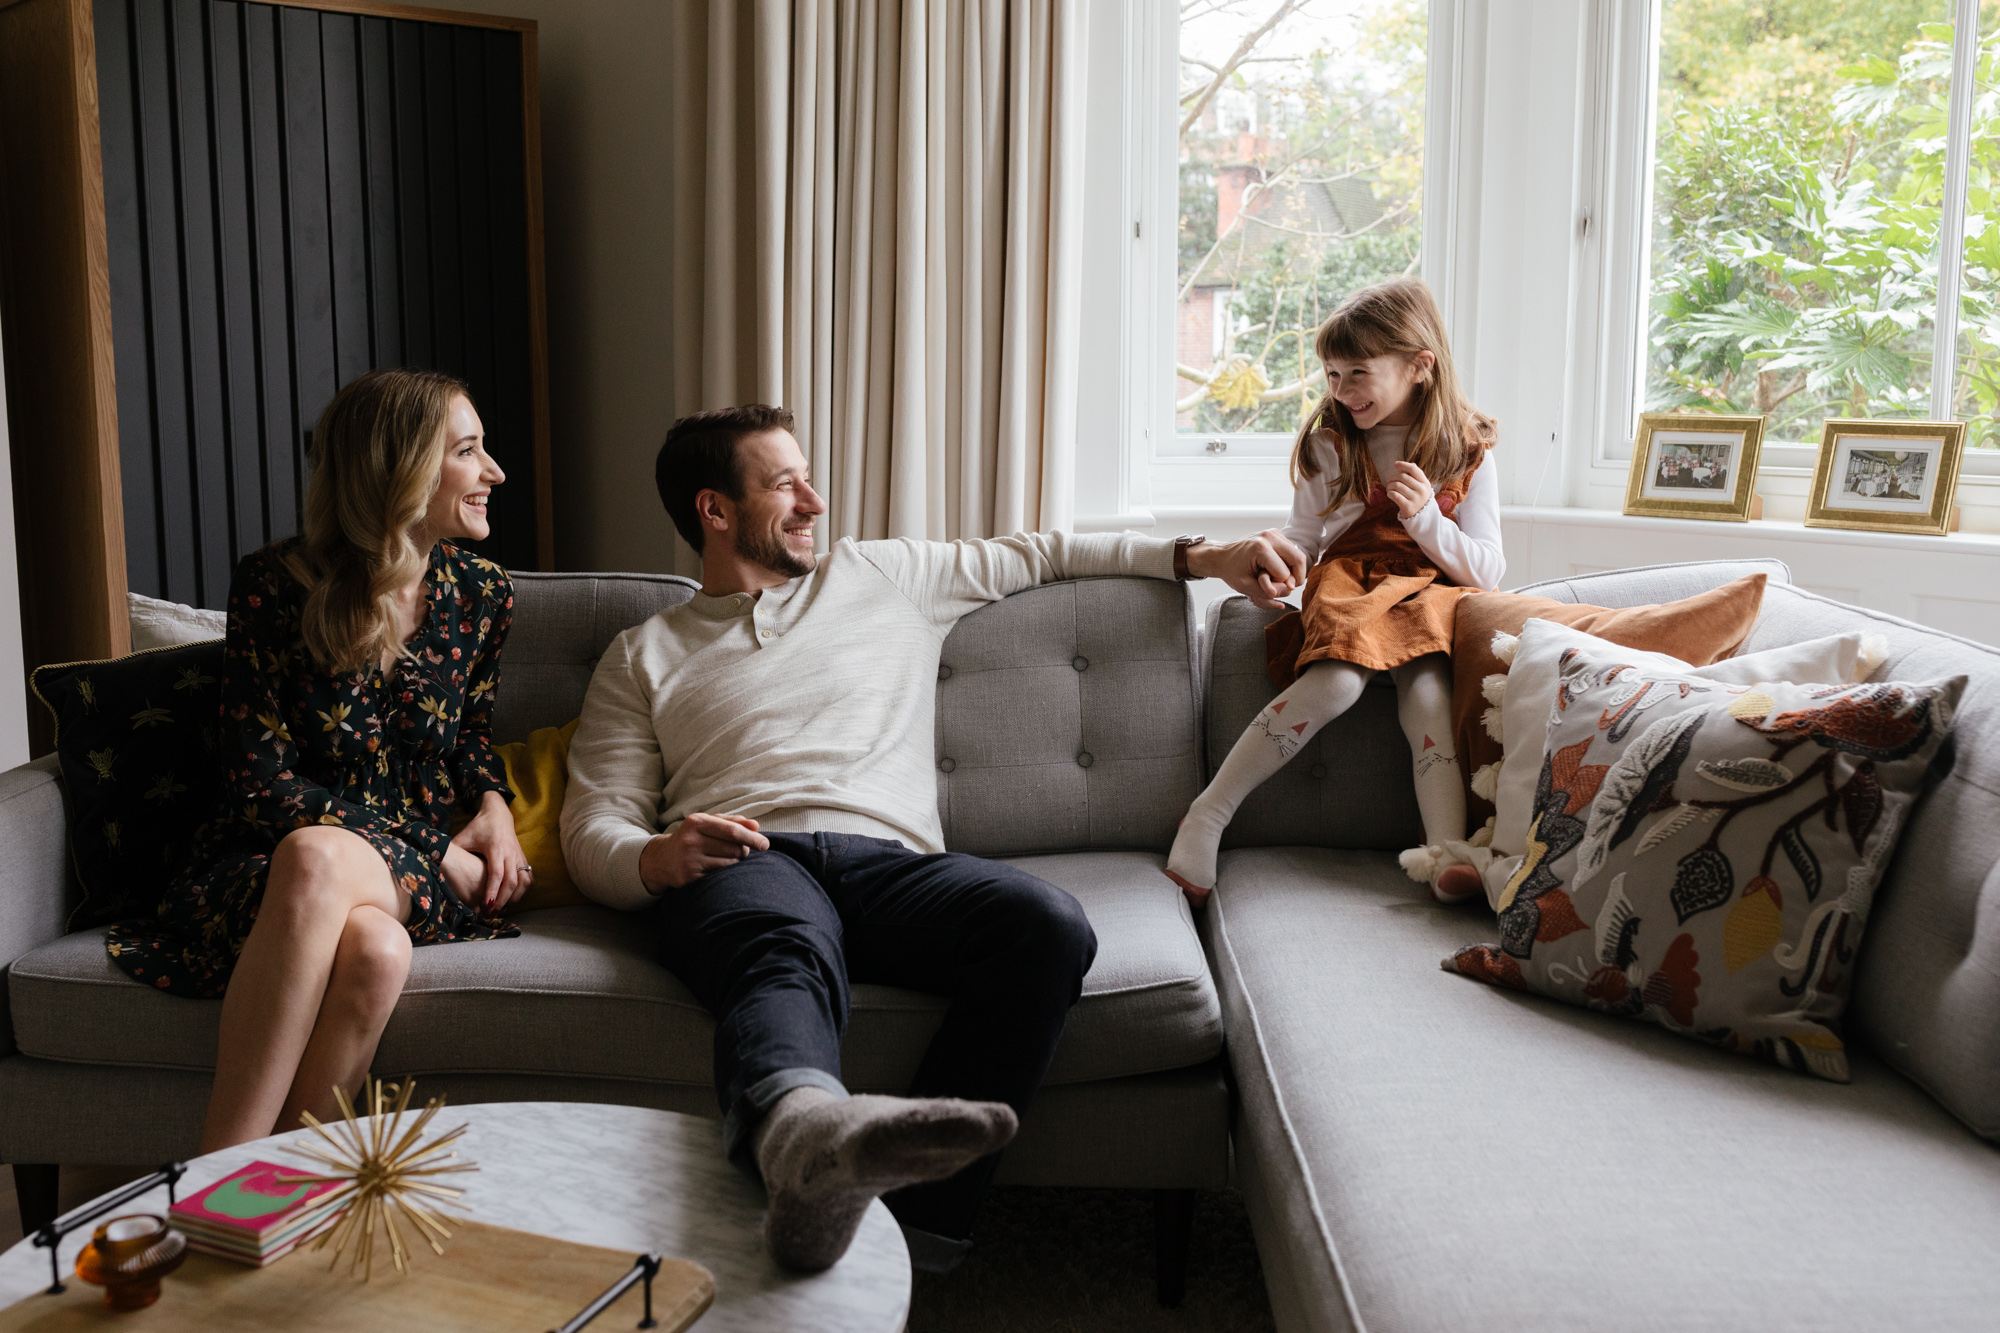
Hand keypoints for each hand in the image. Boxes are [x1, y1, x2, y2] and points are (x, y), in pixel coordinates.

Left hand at [449, 790, 531, 913]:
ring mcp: (519, 856)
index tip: (487, 906)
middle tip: (491, 914)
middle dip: (503, 901)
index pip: (497, 874)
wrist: (498, 814)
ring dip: (515, 898)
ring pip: (523, 882)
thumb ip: (451, 851)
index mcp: (495, 848)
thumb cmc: (479, 827)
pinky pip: (528, 878)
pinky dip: (522, 891)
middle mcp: (510, 853)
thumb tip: (434, 863)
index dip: (493, 891)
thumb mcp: (462, 837)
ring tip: (502, 910)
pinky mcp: (523, 858)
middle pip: (512, 882)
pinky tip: (513, 900)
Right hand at [640, 813, 769, 892]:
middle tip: (740, 851)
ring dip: (734, 863)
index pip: (732, 831)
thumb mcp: (707, 823)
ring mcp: (689, 861)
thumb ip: (732, 822)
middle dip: (743, 851)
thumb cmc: (693, 838)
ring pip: (729, 865)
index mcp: (696, 822)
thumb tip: (756, 826)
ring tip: (724, 859)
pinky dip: (724, 875)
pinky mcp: (689, 878)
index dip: (752, 838)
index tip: (766, 844)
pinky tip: (715, 869)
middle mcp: (690, 841)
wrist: (662, 859)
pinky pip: (719, 877)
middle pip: (734, 849)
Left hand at [1185, 530, 1309, 608]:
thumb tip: (1288, 594)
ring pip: (1299, 556)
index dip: (1278, 585)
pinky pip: (1293, 551)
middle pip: (1299, 559)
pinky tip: (1276, 568)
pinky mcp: (1276, 533)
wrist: (1220, 556)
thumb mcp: (1246, 588)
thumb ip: (1268, 594)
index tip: (1263, 584)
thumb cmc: (1231, 572)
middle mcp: (1270, 536)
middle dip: (1295, 577)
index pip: (1285, 574)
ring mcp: (1274, 532)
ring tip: (1276, 577)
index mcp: (1261, 548)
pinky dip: (1290, 563)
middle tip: (1284, 586)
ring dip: (1293, 571)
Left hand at [1385, 460, 1433, 519]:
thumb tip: (1411, 464)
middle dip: (1393, 477)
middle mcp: (1421, 490)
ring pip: (1397, 486)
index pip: (1413, 469)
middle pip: (1403, 477)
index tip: (1395, 464)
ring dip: (1389, 486)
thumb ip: (1416, 475)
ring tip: (1389, 488)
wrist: (1421, 516)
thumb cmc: (1418, 497)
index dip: (1403, 465)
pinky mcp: (1408, 507)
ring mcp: (1415, 499)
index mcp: (1425, 482)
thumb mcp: (1421, 486)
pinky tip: (1390, 494)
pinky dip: (1389, 493)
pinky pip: (1394, 495)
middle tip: (1389, 480)